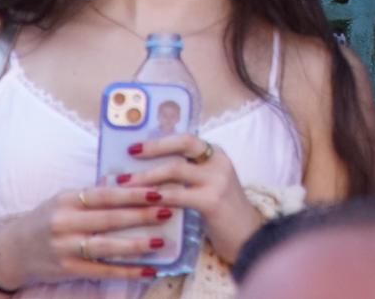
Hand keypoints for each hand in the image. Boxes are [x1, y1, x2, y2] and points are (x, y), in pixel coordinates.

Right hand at [0, 184, 171, 286]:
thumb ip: (93, 193)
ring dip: (136, 244)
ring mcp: (66, 249)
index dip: (133, 193)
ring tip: (161, 241)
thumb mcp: (64, 199)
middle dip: (141, 216)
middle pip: (109, 219)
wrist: (12, 251)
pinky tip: (148, 269)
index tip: (158, 190)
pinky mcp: (68, 270)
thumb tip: (129, 181)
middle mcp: (65, 223)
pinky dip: (127, 271)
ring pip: (107, 247)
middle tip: (169, 210)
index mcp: (67, 200)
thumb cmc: (46, 219)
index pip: (105, 195)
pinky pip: (103, 271)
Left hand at [122, 133, 261, 262]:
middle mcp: (218, 161)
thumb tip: (150, 169)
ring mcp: (217, 180)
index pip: (186, 138)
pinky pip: (177, 196)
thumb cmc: (224, 213)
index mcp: (216, 155)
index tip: (136, 145)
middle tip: (129, 154)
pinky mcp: (212, 201)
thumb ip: (189, 175)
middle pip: (183, 144)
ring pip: (175, 170)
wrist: (249, 237)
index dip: (160, 140)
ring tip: (125, 183)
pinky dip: (157, 198)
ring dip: (147, 176)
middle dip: (153, 148)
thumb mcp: (209, 185)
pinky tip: (143, 203)